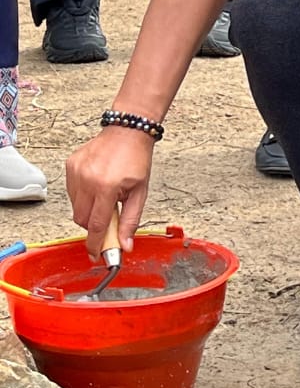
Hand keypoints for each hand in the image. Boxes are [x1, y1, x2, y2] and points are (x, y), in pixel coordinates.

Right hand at [66, 128, 156, 259]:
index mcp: (107, 187)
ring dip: (89, 209)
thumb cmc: (137, 160)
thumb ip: (131, 221)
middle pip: (83, 219)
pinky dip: (83, 196)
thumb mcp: (140, 192)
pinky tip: (98, 185)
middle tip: (110, 216)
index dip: (96, 243)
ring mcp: (76, 172)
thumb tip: (125, 245)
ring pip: (76, 207)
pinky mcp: (70, 166)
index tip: (96, 255)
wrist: (127, 132)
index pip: (97, 225)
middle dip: (95, 224)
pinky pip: (72, 193)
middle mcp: (87, 180)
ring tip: (106, 196)